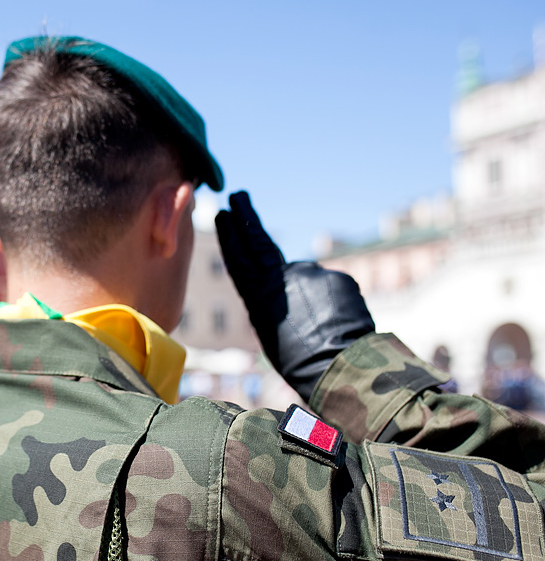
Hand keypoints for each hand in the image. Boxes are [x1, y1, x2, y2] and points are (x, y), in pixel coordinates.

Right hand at [215, 191, 374, 400]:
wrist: (337, 364)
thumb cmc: (297, 358)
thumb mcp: (271, 325)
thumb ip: (276, 292)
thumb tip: (295, 275)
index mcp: (259, 294)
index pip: (240, 256)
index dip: (230, 234)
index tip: (223, 212)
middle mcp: (283, 276)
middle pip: (261, 242)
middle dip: (247, 218)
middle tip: (238, 196)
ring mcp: (313, 274)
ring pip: (305, 279)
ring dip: (305, 298)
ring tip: (311, 327)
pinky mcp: (339, 277)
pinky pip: (330, 288)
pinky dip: (329, 304)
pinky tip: (332, 324)